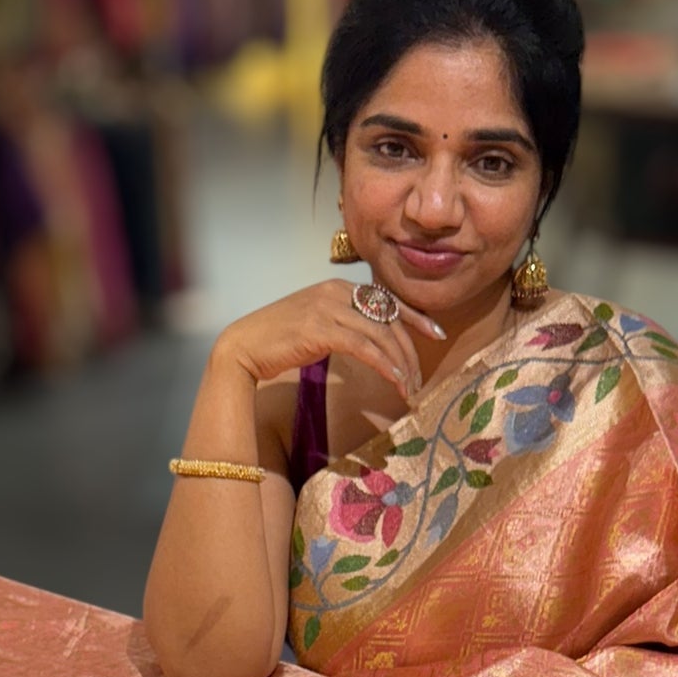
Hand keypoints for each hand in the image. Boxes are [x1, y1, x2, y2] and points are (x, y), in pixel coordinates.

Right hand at [214, 278, 443, 398]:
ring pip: (381, 333)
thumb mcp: (315, 326)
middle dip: (410, 350)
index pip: (386, 299)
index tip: (435, 334)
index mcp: (337, 287)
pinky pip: (365, 347)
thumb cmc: (276, 343)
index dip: (415, 316)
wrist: (242, 348)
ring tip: (410, 389)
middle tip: (420, 380)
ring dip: (401, 364)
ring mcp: (328, 307)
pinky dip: (385, 365)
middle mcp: (336, 291)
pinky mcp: (321, 328)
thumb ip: (341, 325)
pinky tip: (395, 382)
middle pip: (389, 318)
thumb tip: (367, 342)